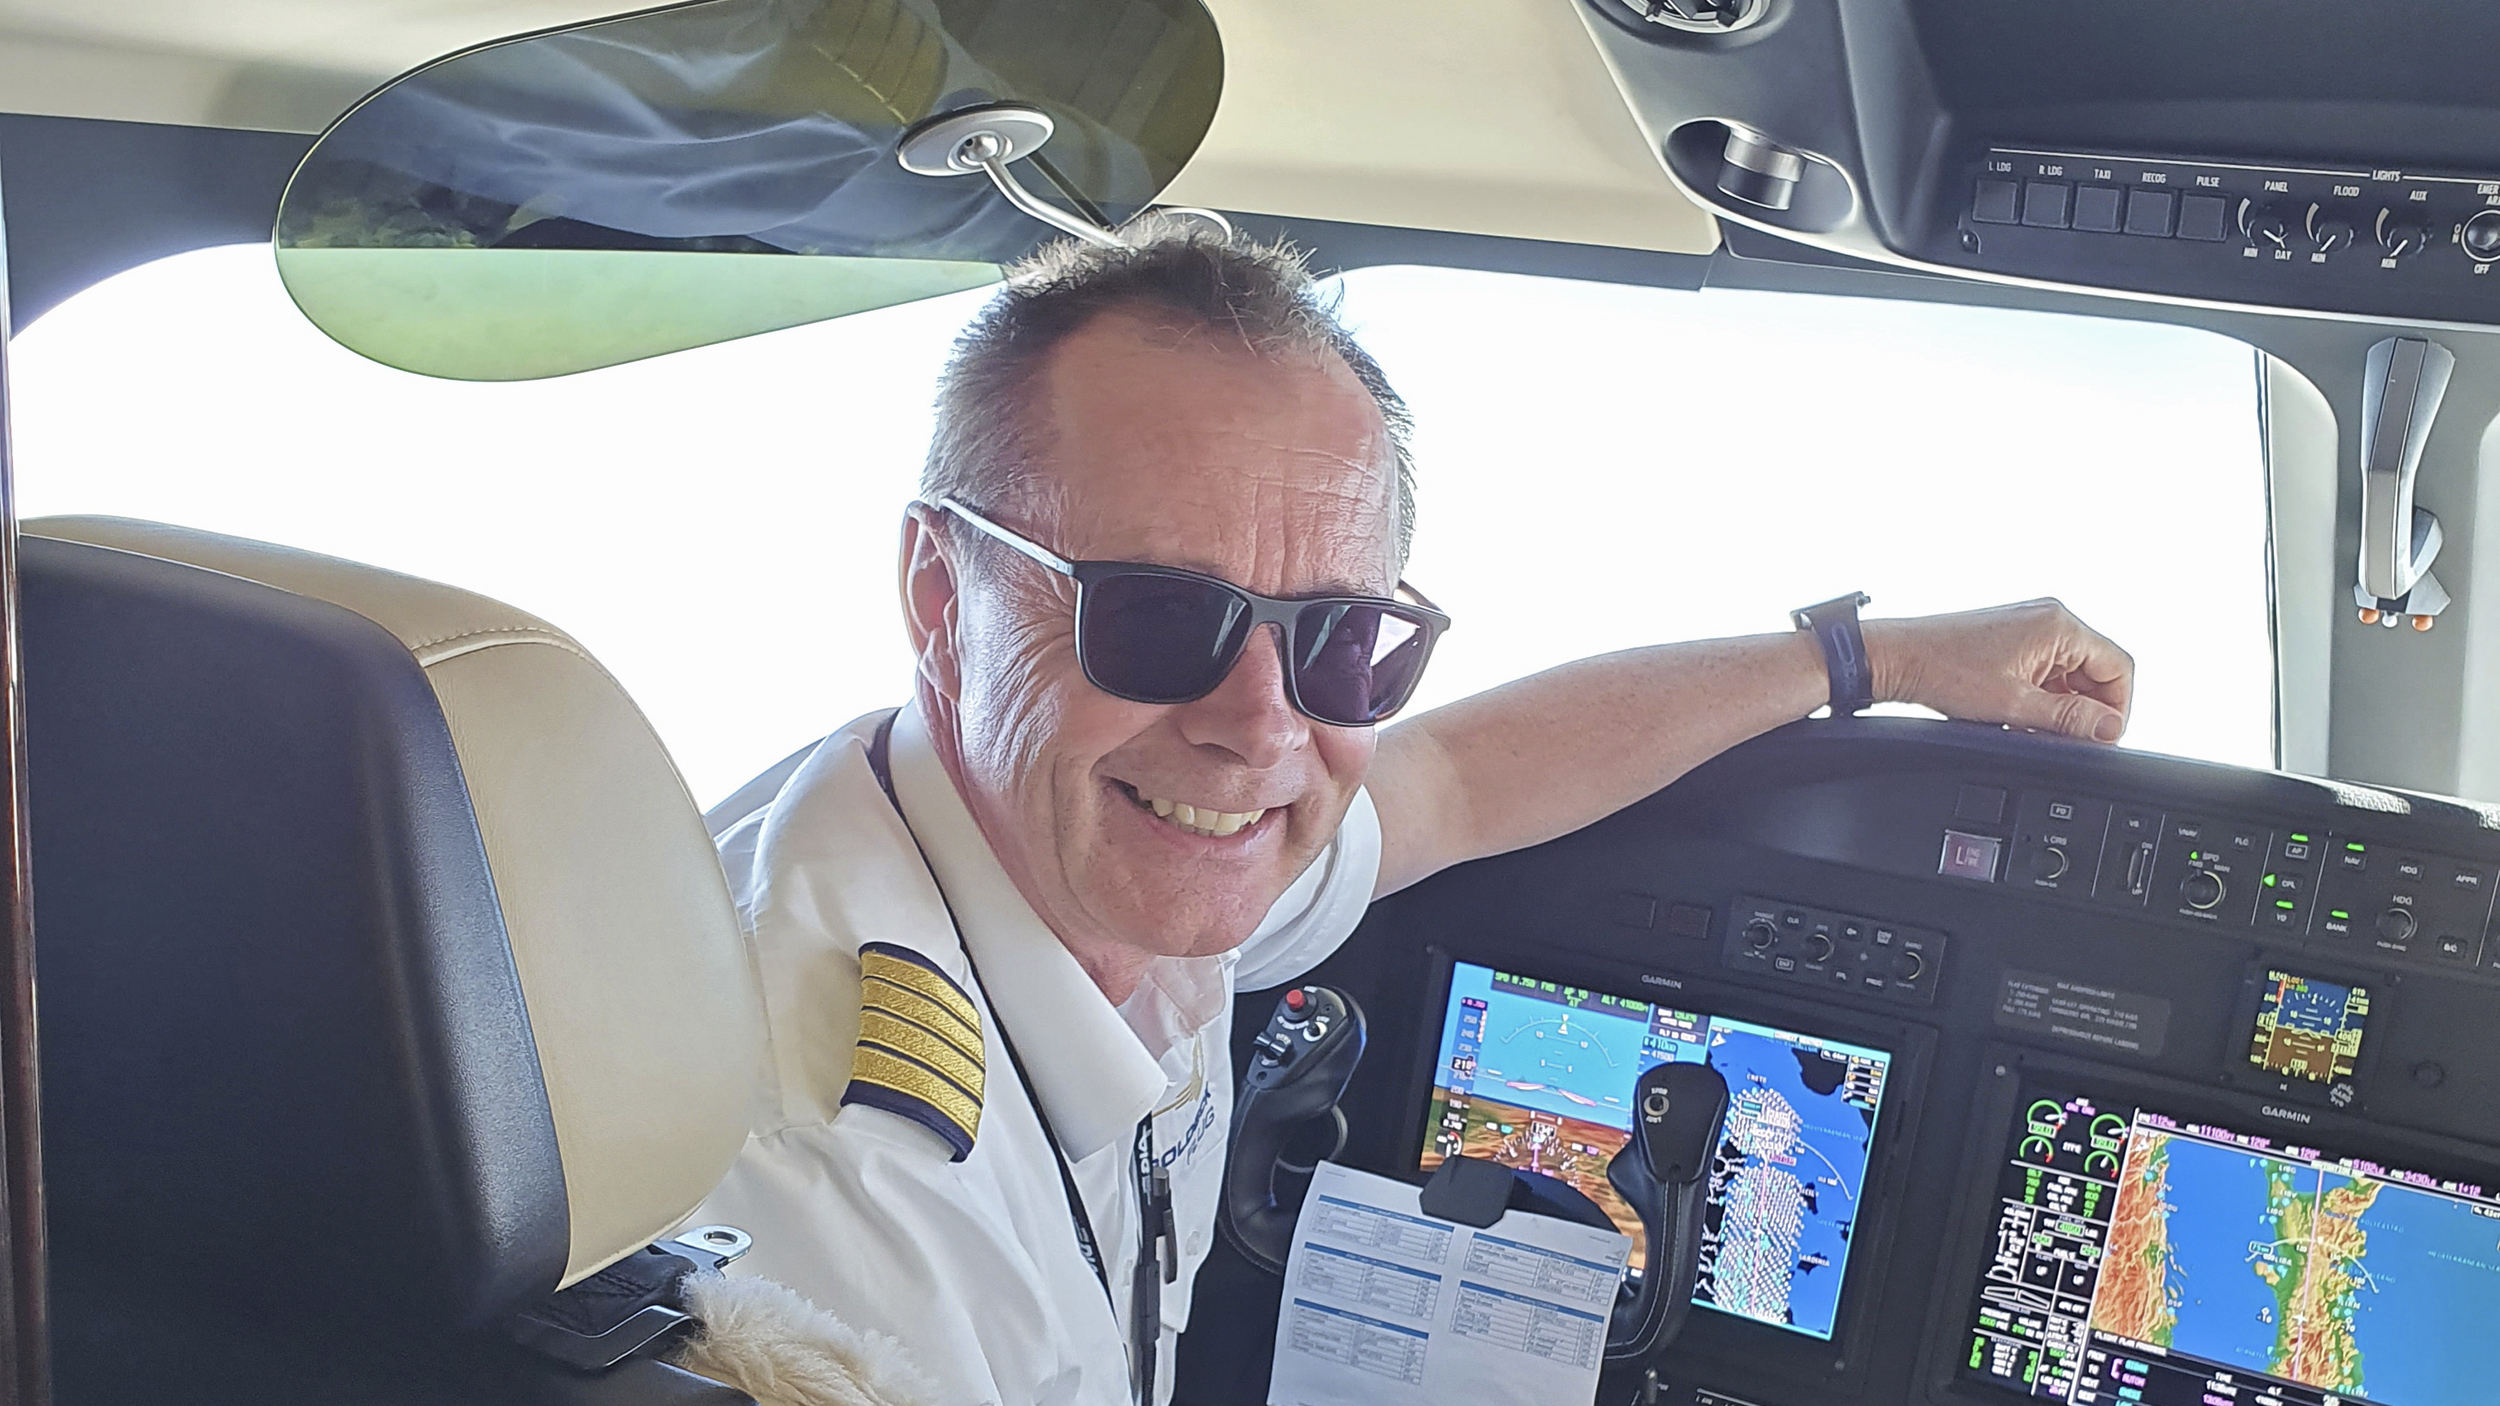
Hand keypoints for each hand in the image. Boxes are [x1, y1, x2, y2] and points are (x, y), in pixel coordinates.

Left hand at [1864, 599, 2132, 742]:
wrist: (1896, 659)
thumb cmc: (1944, 671)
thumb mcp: (2015, 705)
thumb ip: (2068, 719)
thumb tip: (2109, 729)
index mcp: (2059, 625)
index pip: (2118, 668)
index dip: (2115, 709)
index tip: (2098, 737)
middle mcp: (2049, 619)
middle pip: (2095, 673)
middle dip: (2082, 711)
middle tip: (2059, 739)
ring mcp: (2030, 628)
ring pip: (2068, 677)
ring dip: (2057, 708)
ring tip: (2028, 727)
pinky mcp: (2012, 641)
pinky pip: (2044, 673)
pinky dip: (2038, 698)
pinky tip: (2016, 717)